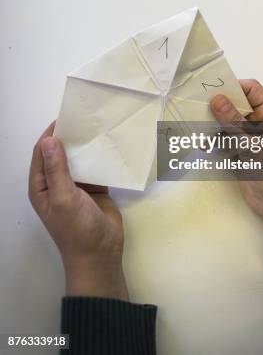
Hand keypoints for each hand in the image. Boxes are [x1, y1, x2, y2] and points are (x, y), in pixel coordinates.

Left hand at [29, 124, 127, 299]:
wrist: (100, 255)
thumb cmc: (76, 229)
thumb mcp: (63, 198)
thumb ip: (57, 169)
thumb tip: (50, 140)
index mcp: (42, 186)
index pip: (42, 153)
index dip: (51, 135)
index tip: (65, 117)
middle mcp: (56, 184)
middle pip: (61, 154)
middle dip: (70, 137)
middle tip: (85, 119)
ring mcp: (76, 187)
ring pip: (79, 160)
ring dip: (86, 146)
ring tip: (98, 127)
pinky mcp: (95, 189)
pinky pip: (95, 168)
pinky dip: (100, 158)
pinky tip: (109, 146)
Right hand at [211, 80, 262, 254]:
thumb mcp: (254, 146)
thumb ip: (235, 122)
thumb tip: (217, 98)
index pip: (252, 90)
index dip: (234, 86)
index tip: (213, 89)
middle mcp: (259, 123)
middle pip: (236, 104)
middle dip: (218, 104)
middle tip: (195, 103)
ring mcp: (248, 138)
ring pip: (227, 122)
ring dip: (213, 123)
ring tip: (195, 122)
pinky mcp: (239, 152)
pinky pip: (223, 139)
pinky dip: (213, 140)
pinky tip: (202, 142)